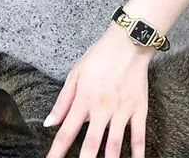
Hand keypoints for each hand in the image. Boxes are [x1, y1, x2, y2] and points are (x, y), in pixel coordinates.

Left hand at [45, 26, 151, 157]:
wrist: (128, 42)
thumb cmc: (99, 56)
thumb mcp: (75, 73)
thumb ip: (63, 101)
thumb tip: (49, 123)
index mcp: (84, 99)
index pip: (66, 132)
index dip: (57, 151)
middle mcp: (102, 108)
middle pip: (90, 144)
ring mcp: (122, 111)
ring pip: (114, 144)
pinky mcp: (139, 109)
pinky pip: (139, 136)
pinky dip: (137, 154)